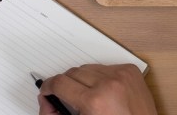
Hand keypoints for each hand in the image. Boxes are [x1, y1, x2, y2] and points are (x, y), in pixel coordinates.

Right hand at [37, 64, 156, 114]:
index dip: (48, 87)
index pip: (59, 83)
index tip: (47, 92)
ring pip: (88, 68)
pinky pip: (106, 66)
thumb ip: (56, 114)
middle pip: (72, 73)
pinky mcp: (131, 71)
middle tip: (67, 99)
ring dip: (83, 80)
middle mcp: (109, 83)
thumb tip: (46, 101)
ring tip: (88, 96)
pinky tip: (104, 91)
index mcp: (94, 101)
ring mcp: (121, 74)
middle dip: (66, 85)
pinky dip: (101, 77)